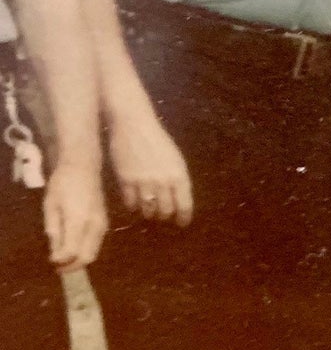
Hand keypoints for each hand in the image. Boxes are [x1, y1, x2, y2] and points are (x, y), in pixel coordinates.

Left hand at [43, 160, 107, 269]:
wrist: (84, 167)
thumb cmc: (63, 184)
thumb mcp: (51, 206)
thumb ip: (54, 230)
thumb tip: (56, 252)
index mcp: (79, 220)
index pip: (72, 251)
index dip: (61, 261)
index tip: (52, 262)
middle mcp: (95, 225)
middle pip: (88, 257)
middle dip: (73, 266)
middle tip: (59, 268)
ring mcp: (102, 224)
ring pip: (94, 252)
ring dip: (79, 260)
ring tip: (65, 258)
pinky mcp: (105, 223)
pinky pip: (96, 244)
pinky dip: (85, 251)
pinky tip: (74, 247)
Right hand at [107, 103, 193, 225]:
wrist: (134, 125)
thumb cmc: (157, 140)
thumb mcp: (175, 159)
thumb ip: (176, 179)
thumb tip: (177, 199)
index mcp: (179, 175)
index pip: (184, 205)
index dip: (183, 217)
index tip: (181, 223)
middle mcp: (163, 181)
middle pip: (165, 211)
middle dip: (165, 216)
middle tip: (162, 217)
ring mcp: (144, 182)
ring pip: (148, 210)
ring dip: (149, 213)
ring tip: (148, 211)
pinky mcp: (126, 181)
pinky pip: (130, 203)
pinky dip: (133, 206)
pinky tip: (134, 203)